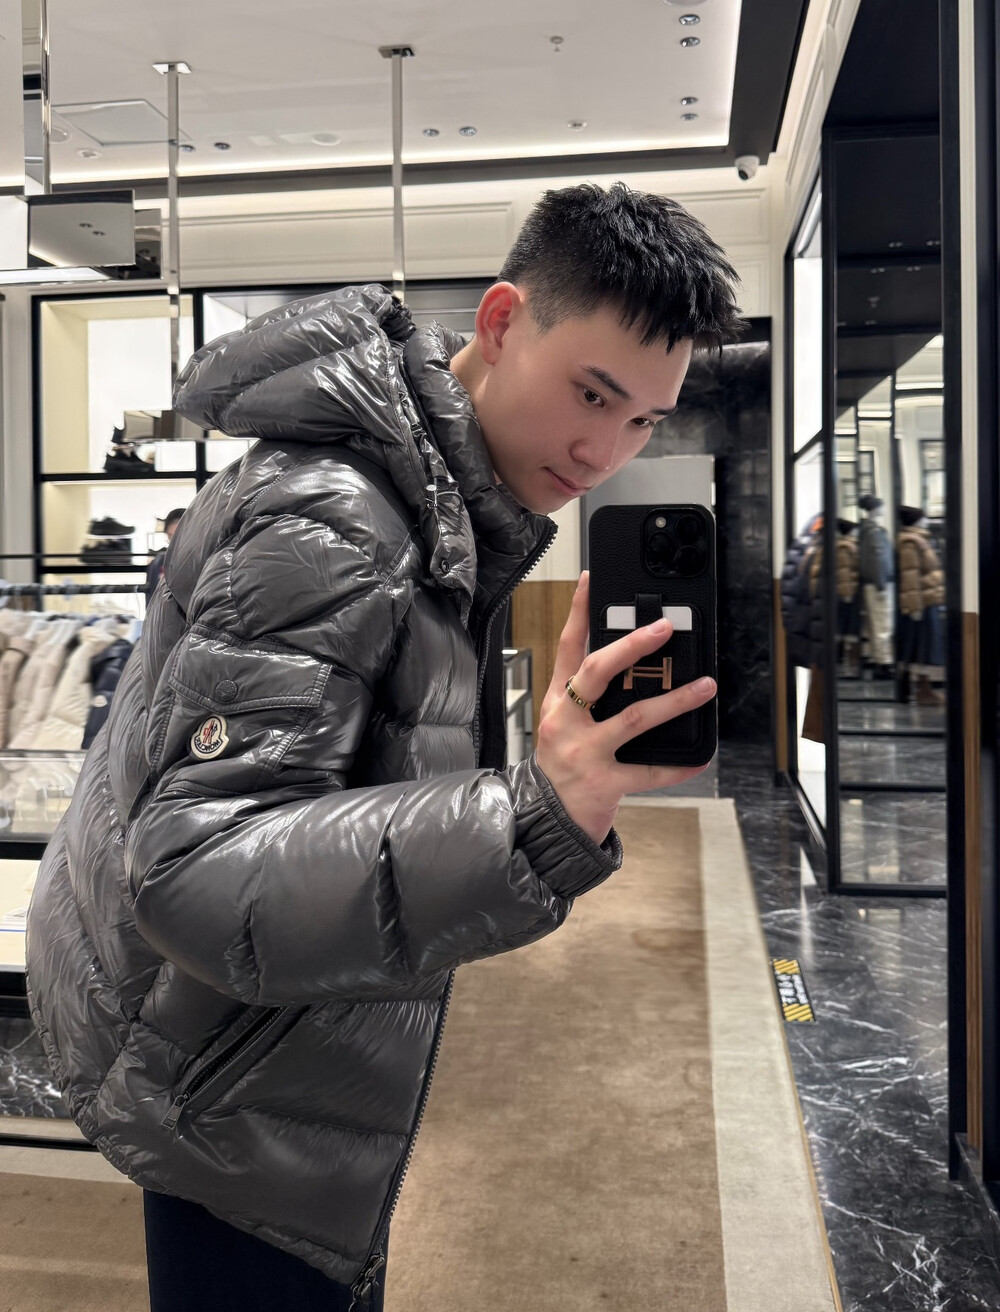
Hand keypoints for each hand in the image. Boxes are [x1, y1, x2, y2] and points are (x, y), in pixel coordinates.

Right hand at [534, 571, 716, 846]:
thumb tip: (635, 669)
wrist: (543, 824)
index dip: (579, 612)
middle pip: (596, 672)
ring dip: (674, 701)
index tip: (591, 579)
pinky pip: (648, 771)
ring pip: (632, 718)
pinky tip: (700, 756)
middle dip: (632, 646)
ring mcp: (583, 753)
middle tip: (664, 628)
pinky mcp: (603, 783)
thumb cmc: (560, 769)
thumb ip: (589, 700)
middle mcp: (565, 722)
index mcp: (556, 703)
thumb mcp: (563, 727)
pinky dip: (678, 765)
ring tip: (705, 687)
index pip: (567, 648)